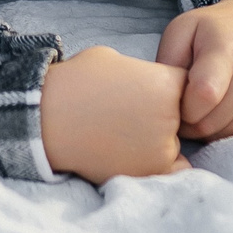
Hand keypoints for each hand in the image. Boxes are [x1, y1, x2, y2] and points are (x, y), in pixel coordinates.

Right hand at [38, 45, 189, 181]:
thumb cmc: (76, 82)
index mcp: (165, 85)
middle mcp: (171, 118)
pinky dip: (152, 163)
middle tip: (131, 113)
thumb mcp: (113, 59)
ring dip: (158, 141)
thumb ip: (141, 73)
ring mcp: (161, 150)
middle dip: (165, 115)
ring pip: (174, 144)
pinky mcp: (148, 173)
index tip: (147, 90)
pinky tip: (126, 151)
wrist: (45, 119)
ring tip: (122, 133)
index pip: (187, 85)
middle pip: (182, 116)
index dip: (168, 87)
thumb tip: (147, 84)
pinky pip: (165, 169)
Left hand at [157, 0, 232, 141]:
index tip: (176, 91)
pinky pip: (232, 136)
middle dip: (186, 118)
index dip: (182, 103)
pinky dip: (217, 128)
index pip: (204, 94)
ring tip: (199, 101)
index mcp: (227, 52)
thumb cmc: (212, 30)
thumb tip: (162, 101)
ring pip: (217, 135)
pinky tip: (216, 107)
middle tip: (183, 98)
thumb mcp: (182, 29)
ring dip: (200, 125)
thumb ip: (168, 61)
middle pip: (206, 123)